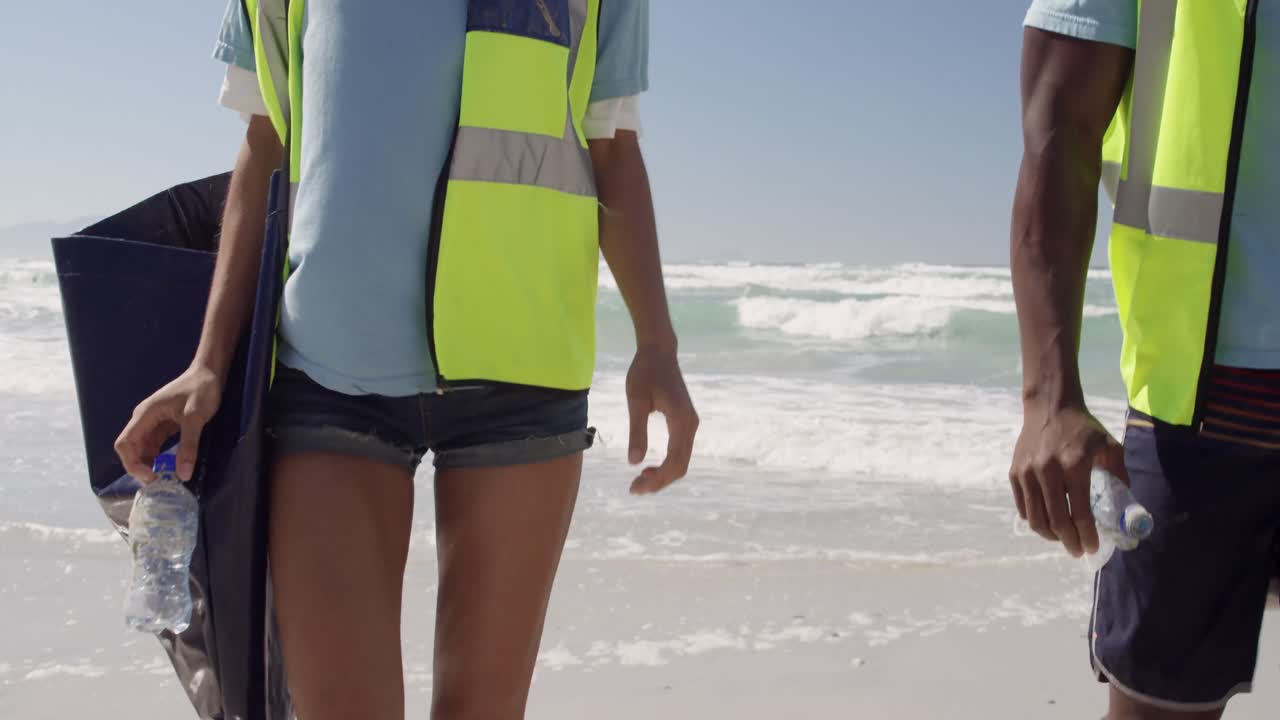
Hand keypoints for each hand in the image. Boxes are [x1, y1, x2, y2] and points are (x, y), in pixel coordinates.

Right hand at [115, 364, 224, 482]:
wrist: (209, 374)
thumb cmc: (200, 390)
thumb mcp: (195, 418)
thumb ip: (189, 446)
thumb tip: (183, 474)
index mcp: (144, 415)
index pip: (125, 444)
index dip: (132, 464)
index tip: (151, 476)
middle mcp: (144, 420)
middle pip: (131, 449)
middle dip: (140, 468)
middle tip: (159, 483)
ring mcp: (153, 423)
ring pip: (143, 449)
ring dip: (150, 465)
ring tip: (165, 479)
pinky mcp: (164, 426)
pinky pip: (156, 446)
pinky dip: (160, 458)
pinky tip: (171, 468)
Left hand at [625, 347, 698, 494]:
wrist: (659, 351)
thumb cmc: (644, 372)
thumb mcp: (636, 401)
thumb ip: (636, 431)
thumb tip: (634, 462)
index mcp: (681, 420)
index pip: (674, 461)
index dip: (657, 479)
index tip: (635, 486)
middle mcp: (690, 424)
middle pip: (681, 465)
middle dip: (659, 482)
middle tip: (634, 489)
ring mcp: (690, 424)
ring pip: (682, 460)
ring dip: (663, 475)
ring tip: (639, 482)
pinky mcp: (685, 422)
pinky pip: (680, 451)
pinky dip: (667, 464)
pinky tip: (649, 468)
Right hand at [1010, 403, 1126, 556]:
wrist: (1050, 407)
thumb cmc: (1082, 428)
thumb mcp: (1109, 446)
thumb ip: (1120, 474)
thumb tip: (1125, 506)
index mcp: (1074, 466)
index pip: (1079, 512)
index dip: (1087, 535)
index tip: (1093, 548)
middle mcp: (1047, 471)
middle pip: (1056, 520)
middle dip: (1069, 542)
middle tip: (1078, 550)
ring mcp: (1027, 473)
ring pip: (1035, 518)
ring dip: (1050, 535)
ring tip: (1062, 539)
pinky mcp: (1015, 473)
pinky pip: (1023, 507)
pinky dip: (1035, 520)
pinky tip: (1047, 522)